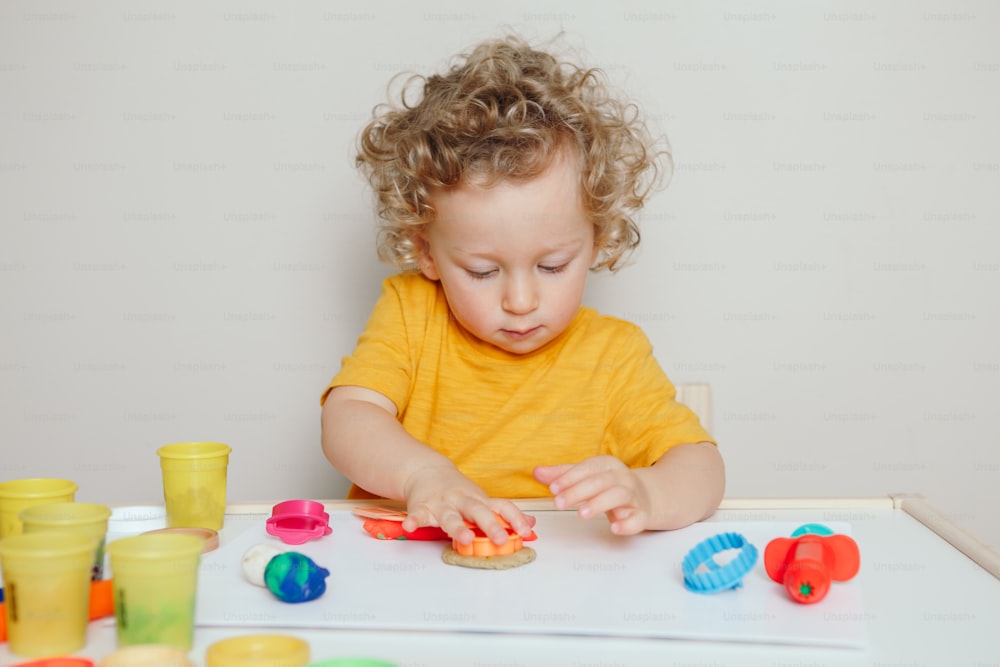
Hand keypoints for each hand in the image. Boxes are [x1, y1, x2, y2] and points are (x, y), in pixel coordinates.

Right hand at [401, 465, 534, 545]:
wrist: (426, 471)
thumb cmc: (457, 491)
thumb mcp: (482, 499)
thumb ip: (504, 513)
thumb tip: (532, 524)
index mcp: (479, 499)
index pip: (502, 506)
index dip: (515, 518)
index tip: (527, 532)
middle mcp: (462, 500)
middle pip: (478, 512)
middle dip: (490, 525)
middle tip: (500, 539)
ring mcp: (442, 503)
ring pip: (450, 516)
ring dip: (457, 528)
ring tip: (465, 538)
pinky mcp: (422, 507)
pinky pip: (418, 515)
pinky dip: (414, 520)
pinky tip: (411, 527)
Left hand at [534, 455, 650, 534]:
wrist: (646, 496)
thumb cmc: (610, 485)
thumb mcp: (587, 476)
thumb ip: (563, 475)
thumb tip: (537, 472)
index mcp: (607, 465)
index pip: (588, 468)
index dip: (570, 477)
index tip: (553, 488)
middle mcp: (622, 477)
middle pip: (601, 481)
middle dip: (578, 491)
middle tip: (559, 503)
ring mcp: (634, 496)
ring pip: (619, 496)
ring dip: (600, 503)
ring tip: (581, 514)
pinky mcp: (642, 514)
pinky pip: (638, 519)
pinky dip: (628, 524)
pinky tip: (615, 528)